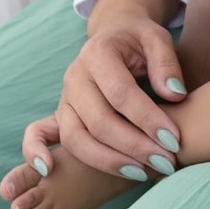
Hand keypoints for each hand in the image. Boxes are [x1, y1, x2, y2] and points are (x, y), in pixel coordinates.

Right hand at [21, 13, 185, 178]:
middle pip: (99, 120)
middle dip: (134, 146)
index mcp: (98, 53)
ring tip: (142, 173)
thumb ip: (166, 64)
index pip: (121, 93)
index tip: (173, 139)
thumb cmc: (138, 40)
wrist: (114, 35)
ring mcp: (64, 97)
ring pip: (75, 137)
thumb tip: (174, 94)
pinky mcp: (59, 115)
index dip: (147, 119)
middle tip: (166, 161)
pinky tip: (50, 171)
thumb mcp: (157, 39)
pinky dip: (36, 153)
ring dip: (108, 161)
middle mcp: (75, 76)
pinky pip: (37, 134)